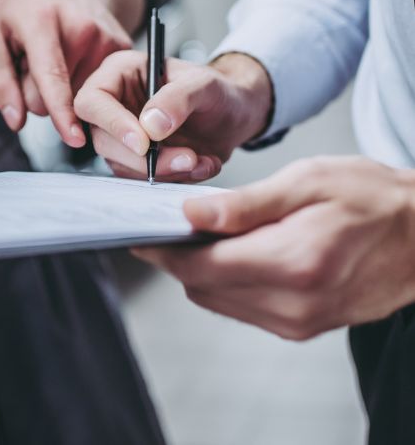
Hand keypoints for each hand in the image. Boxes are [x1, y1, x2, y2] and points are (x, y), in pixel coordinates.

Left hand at [0, 0, 131, 146]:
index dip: (61, 110)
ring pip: (76, 98)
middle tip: (35, 57)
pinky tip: (74, 56)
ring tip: (56, 53)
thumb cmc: (23, 8)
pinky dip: (78, 81)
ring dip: (60, 87)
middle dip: (36, 90)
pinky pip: (95, 90)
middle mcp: (81, 28)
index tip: (74, 137)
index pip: (51, 75)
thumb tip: (16, 121)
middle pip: (55, 98)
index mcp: (41, 21)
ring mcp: (107, 38)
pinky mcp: (123, 48)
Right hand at [74, 51, 271, 181]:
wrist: (236, 115)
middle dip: (144, 158)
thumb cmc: (218, 91)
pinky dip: (173, 178)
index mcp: (120, 73)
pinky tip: (200, 164)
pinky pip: (142, 179)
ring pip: (122, 164)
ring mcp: (124, 134)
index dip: (112, 124)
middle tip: (186, 157)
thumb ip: (178, 98)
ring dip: (162, 170)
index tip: (144, 143)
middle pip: (103, 139)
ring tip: (199, 159)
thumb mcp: (205, 84)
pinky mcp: (137, 160)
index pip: (93, 101)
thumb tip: (150, 126)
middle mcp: (115, 104)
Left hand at [133, 157, 414, 339]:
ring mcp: (300, 322)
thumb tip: (191, 214)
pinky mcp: (304, 326)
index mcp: (292, 263)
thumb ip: (245, 204)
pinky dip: (226, 280)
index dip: (161, 250)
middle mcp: (294, 304)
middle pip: (203, 288)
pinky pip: (244, 307)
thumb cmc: (370, 197)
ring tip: (195, 231)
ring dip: (198, 270)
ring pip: (219, 301)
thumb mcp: (306, 182)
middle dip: (176, 258)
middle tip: (163, 223)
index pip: (200, 267)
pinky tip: (230, 249)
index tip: (137, 231)